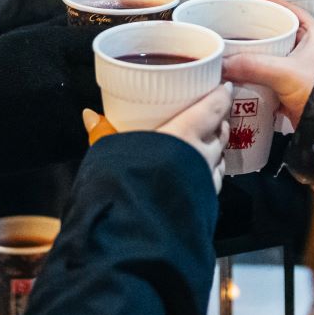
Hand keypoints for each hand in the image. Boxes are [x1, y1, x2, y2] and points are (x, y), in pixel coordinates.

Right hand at [84, 83, 232, 189]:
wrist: (139, 228)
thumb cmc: (129, 183)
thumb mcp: (111, 150)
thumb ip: (104, 132)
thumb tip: (91, 116)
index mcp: (185, 134)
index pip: (214, 108)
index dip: (220, 95)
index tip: (223, 86)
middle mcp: (202, 155)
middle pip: (220, 131)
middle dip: (219, 120)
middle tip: (212, 112)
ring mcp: (205, 181)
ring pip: (219, 157)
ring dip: (216, 147)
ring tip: (207, 141)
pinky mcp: (203, 202)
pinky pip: (212, 181)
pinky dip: (210, 172)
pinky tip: (200, 173)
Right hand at [220, 0, 313, 126]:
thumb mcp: (287, 73)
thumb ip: (253, 66)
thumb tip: (223, 64)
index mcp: (313, 34)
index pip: (286, 8)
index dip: (263, 0)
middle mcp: (307, 49)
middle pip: (274, 32)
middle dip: (252, 31)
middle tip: (229, 27)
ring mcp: (299, 69)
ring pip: (269, 55)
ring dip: (250, 56)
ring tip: (228, 51)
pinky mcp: (291, 89)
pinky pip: (268, 77)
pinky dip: (253, 76)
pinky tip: (237, 76)